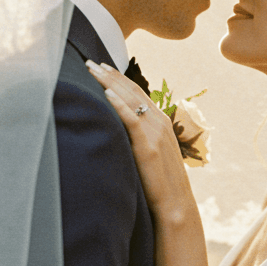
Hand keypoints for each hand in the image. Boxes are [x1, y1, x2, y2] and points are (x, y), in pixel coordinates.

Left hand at [85, 61, 193, 218]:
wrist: (175, 204)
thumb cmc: (160, 183)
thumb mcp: (151, 153)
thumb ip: (139, 138)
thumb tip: (118, 131)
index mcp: (161, 122)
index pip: (137, 92)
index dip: (119, 78)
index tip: (102, 67)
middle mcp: (160, 122)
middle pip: (132, 90)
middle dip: (110, 74)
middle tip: (90, 61)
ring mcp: (156, 132)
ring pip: (130, 99)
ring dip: (109, 83)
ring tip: (92, 70)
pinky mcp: (148, 145)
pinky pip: (132, 119)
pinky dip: (119, 105)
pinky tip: (106, 94)